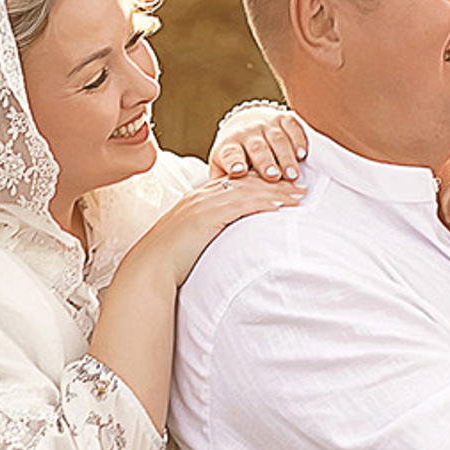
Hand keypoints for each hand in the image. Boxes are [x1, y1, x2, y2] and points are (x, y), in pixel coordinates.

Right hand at [125, 171, 300, 292]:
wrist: (151, 267)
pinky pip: (243, 203)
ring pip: (248, 189)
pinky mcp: (208, 214)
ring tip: (299, 194)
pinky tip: (281, 204)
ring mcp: (204, 203)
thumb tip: (223, 241)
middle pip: (244, 181)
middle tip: (298, 184)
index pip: (233, 184)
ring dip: (276, 190)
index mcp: (196, 200)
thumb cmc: (167, 261)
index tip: (278, 185)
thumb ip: (206, 233)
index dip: (259, 182)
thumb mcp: (188, 241)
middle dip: (273, 182)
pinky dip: (265, 201)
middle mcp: (201, 196)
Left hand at [209, 105, 307, 181]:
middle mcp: (246, 133)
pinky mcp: (282, 118)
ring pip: (277, 139)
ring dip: (286, 157)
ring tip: (292, 174)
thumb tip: (224, 204)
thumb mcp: (222, 166)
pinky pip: (292, 128)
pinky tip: (302, 154)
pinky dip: (298, 141)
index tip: (238, 171)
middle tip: (273, 177)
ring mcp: (265, 124)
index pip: (230, 154)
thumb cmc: (235, 154)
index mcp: (229, 146)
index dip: (234, 162)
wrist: (244, 122)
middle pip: (257, 148)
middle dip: (266, 162)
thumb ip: (223, 183)